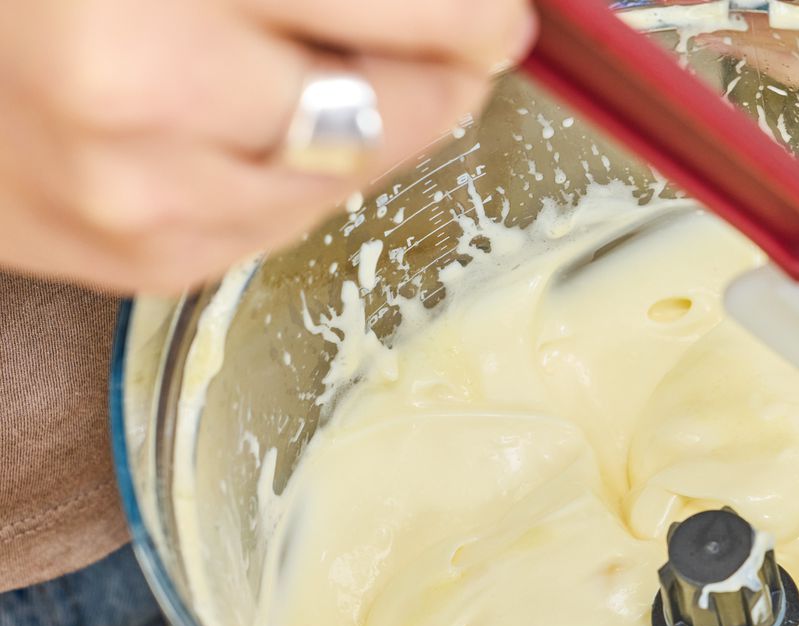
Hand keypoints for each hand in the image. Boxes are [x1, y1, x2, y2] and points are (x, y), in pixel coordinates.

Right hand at [0, 0, 535, 292]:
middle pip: (391, 111)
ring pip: (346, 176)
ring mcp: (138, 198)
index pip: (408, 13)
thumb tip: (455, 13)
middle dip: (435, 73)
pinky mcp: (137, 262)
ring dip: (370, 126)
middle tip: (448, 38)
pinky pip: (282, 222)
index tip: (496, 16)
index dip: (472, 17)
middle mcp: (142, 94)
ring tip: (315, 66)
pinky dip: (296, 172)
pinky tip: (247, 121)